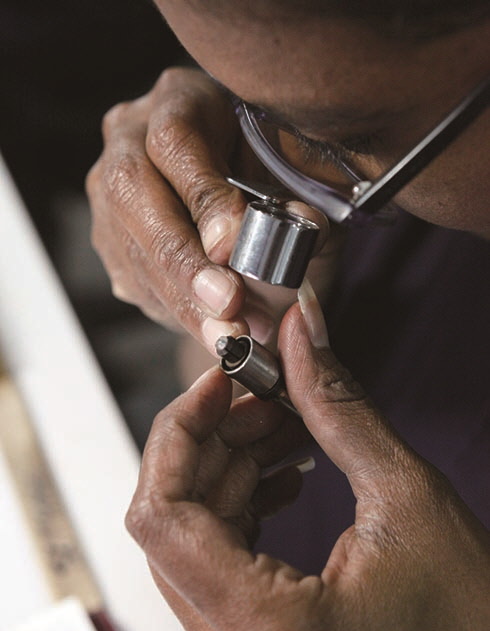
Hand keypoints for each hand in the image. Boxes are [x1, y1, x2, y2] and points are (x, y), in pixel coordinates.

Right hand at [86, 67, 334, 352]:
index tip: (234, 246)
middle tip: (228, 305)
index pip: (175, 142)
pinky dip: (176, 312)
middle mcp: (128, 140)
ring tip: (230, 336)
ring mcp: (109, 192)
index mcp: (178, 100)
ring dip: (182, 300)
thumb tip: (301, 224)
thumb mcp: (299, 175)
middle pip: (133, 195)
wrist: (240, 192)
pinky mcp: (110, 240)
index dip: (203, 196)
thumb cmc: (275, 173)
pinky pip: (133, 280)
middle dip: (183, 259)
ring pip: (131, 247)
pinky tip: (212, 332)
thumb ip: (302, 196)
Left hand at [126, 285, 489, 630]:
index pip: (160, 517)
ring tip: (280, 428)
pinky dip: (239, 509)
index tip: (217, 385)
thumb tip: (299, 332)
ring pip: (190, 543)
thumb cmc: (475, 621)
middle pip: (170, 525)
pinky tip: (281, 474)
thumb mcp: (407, 496)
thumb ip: (337, 407)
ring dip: (229, 472)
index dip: (179, 433)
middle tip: (261, 397)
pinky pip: (216, 569)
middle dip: (212, 444)